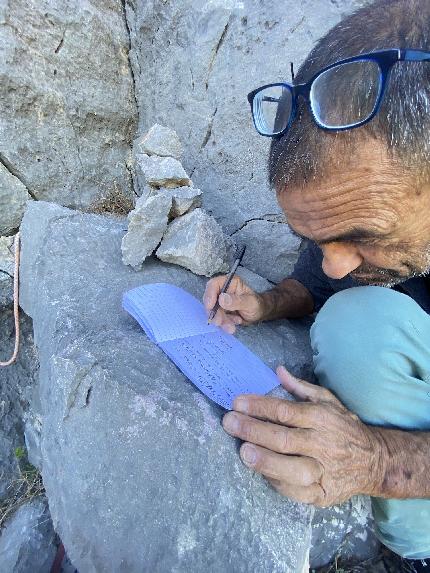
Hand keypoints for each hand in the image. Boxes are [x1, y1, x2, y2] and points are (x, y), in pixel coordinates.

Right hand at [203, 275, 263, 333]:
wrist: (260, 315)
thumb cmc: (257, 305)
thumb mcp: (251, 303)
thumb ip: (237, 301)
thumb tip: (221, 299)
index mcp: (230, 283)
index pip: (214, 284)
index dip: (209, 294)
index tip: (210, 306)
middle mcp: (223, 290)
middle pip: (211, 300)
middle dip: (215, 313)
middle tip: (220, 323)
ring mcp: (221, 301)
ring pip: (213, 311)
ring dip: (221, 321)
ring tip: (231, 328)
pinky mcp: (221, 311)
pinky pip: (217, 318)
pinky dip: (224, 323)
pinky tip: (236, 323)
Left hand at [222, 366, 383, 506]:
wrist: (375, 461)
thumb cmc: (343, 427)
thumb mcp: (328, 401)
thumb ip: (300, 388)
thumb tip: (278, 370)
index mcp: (321, 418)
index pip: (285, 411)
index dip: (258, 406)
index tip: (236, 403)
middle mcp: (322, 444)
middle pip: (283, 438)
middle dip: (252, 430)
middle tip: (229, 423)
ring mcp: (323, 472)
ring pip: (290, 468)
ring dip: (264, 460)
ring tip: (243, 452)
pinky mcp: (322, 494)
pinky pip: (295, 491)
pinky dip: (276, 482)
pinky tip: (261, 471)